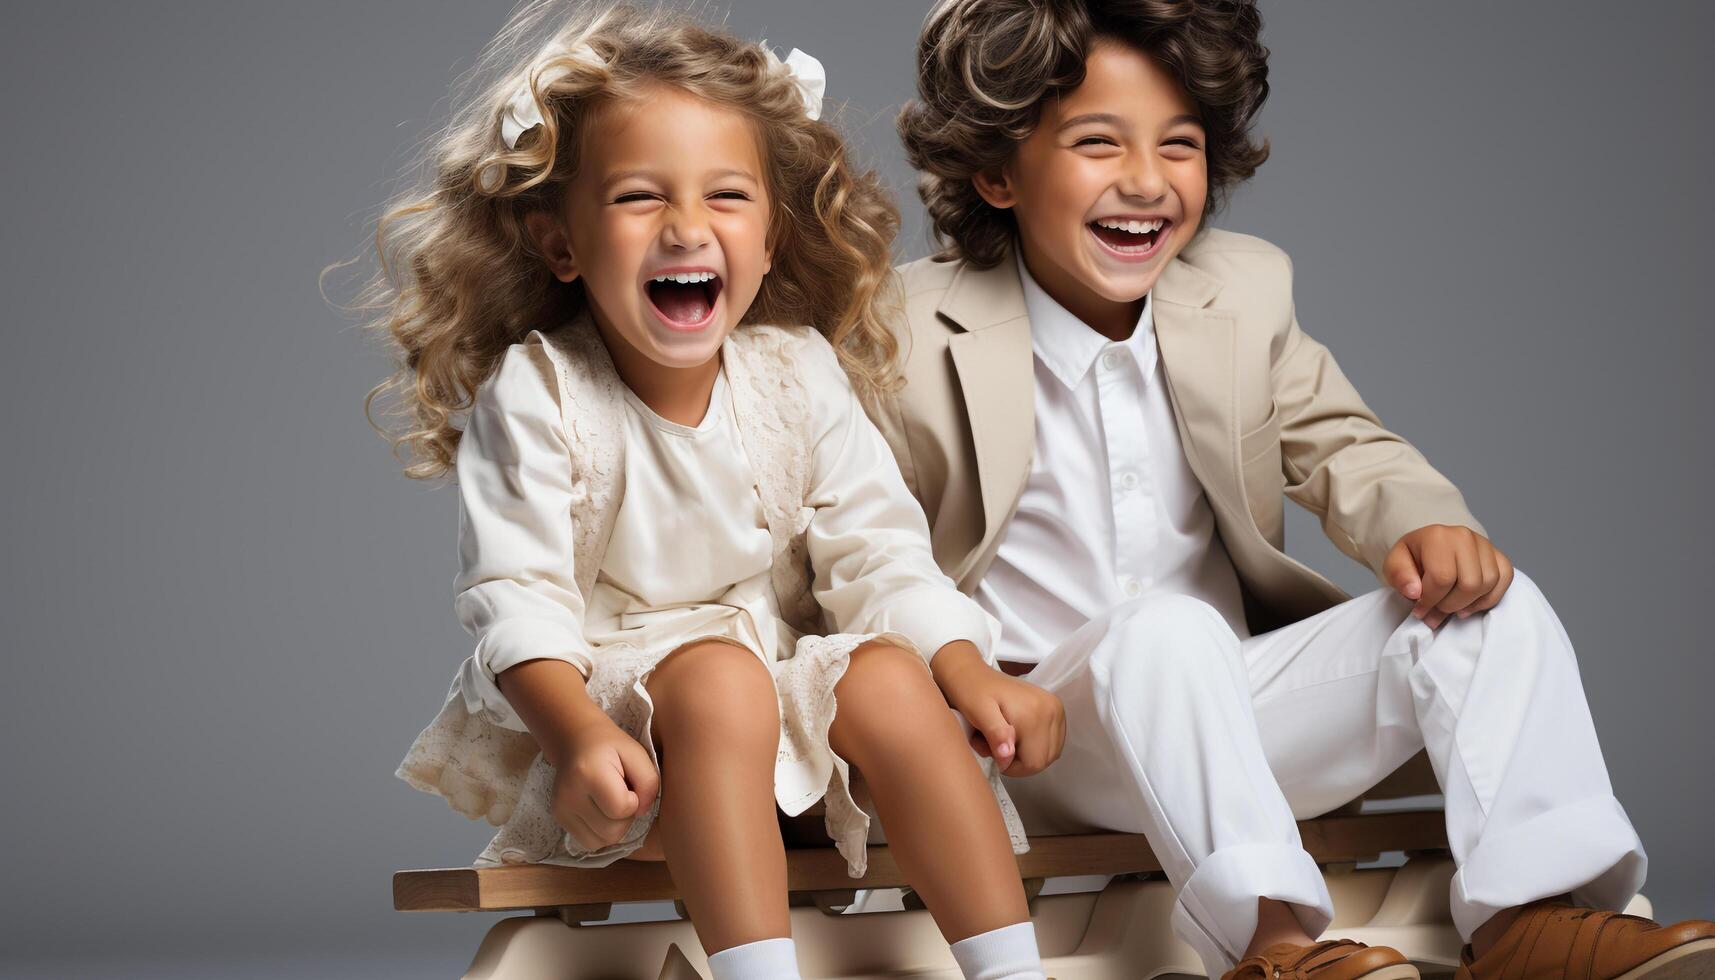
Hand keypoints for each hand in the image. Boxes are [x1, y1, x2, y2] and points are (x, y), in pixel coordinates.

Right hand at [546, 713, 660, 850]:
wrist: (576, 740)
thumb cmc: (611, 746)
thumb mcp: (637, 753)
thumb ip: (649, 782)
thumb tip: (642, 812)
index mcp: (588, 773)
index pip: (621, 809)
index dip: (634, 801)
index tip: (630, 786)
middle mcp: (569, 794)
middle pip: (611, 831)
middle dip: (625, 818)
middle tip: (622, 795)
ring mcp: (560, 809)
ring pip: (600, 842)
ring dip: (614, 827)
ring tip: (611, 803)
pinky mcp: (559, 819)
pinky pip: (589, 843)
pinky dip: (601, 833)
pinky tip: (601, 812)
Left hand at [931, 641, 1065, 775]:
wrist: (973, 673)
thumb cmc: (971, 694)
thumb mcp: (977, 714)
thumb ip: (995, 735)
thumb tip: (1008, 757)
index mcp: (1034, 714)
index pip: (1034, 763)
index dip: (1011, 767)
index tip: (992, 752)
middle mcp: (1052, 710)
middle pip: (1044, 760)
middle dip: (1018, 761)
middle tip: (994, 745)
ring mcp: (1056, 709)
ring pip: (1049, 753)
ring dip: (1027, 754)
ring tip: (1004, 740)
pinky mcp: (1056, 708)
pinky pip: (1053, 742)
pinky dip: (1036, 745)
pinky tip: (1017, 736)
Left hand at [1383, 524, 1513, 628]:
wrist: (1431, 546)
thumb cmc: (1413, 558)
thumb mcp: (1395, 564)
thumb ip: (1400, 576)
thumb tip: (1415, 591)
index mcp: (1437, 536)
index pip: (1442, 578)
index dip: (1431, 600)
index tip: (1420, 609)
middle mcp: (1465, 536)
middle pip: (1469, 584)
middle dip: (1450, 605)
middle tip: (1436, 611)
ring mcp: (1485, 545)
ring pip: (1488, 584)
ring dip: (1469, 604)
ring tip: (1451, 607)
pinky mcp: (1498, 555)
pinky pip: (1505, 579)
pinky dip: (1489, 598)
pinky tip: (1470, 604)